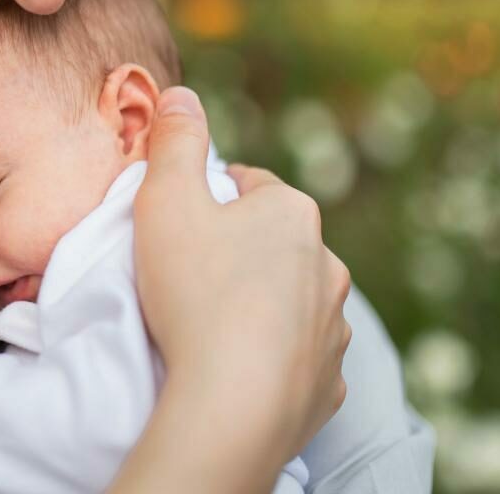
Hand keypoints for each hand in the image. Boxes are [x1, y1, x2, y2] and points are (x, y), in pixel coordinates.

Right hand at [131, 87, 351, 485]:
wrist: (233, 404)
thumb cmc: (196, 291)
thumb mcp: (166, 201)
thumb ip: (174, 143)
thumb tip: (182, 94)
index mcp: (293, 213)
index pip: (251, 186)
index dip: (211, 199)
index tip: (181, 224)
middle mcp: (328, 265)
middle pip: (277, 245)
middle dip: (241, 253)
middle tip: (190, 278)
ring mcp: (334, 328)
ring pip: (295, 303)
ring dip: (263, 307)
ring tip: (213, 328)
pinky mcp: (330, 385)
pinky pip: (300, 360)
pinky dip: (275, 360)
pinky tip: (238, 370)